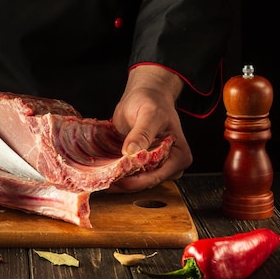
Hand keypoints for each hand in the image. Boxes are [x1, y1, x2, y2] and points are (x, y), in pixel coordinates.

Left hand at [107, 65, 192, 191]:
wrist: (145, 95)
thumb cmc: (152, 101)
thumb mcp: (149, 114)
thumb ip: (142, 133)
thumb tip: (132, 152)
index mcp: (179, 156)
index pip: (157, 176)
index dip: (135, 181)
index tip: (116, 177)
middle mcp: (170, 166)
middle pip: (145, 182)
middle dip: (125, 182)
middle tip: (103, 179)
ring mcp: (155, 166)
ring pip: (136, 181)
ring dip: (118, 180)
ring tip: (100, 177)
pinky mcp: (142, 165)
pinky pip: (129, 174)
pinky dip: (116, 174)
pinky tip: (102, 172)